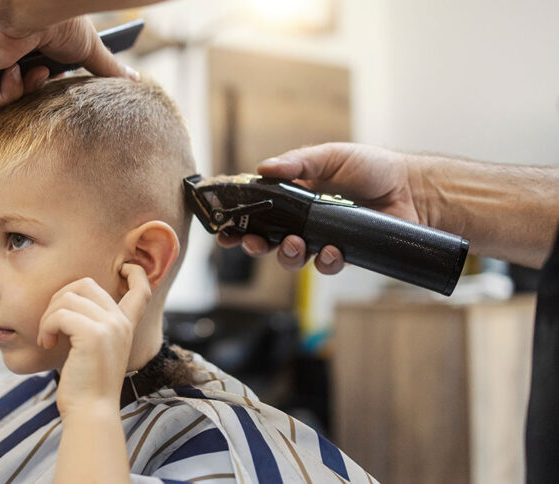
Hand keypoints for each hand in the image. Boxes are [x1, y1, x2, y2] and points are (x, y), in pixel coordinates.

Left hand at [0, 5, 137, 107]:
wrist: (32, 9)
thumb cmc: (59, 23)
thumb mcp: (87, 50)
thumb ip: (106, 68)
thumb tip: (136, 81)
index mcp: (25, 45)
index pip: (36, 76)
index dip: (51, 84)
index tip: (64, 79)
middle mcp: (3, 52)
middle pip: (22, 90)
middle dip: (39, 88)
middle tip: (49, 73)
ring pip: (6, 96)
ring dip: (26, 88)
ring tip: (35, 68)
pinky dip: (8, 90)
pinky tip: (16, 68)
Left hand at [38, 264, 150, 414]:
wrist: (91, 412)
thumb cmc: (85, 384)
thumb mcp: (95, 350)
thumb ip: (93, 325)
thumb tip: (68, 297)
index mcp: (126, 325)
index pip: (142, 289)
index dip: (135, 272)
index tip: (124, 268)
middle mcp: (121, 322)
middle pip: (85, 284)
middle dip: (60, 298)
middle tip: (51, 325)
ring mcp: (110, 326)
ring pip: (68, 296)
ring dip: (49, 315)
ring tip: (47, 337)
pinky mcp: (94, 335)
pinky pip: (60, 314)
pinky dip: (46, 326)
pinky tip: (47, 343)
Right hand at [218, 142, 425, 273]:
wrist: (413, 189)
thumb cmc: (373, 167)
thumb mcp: (332, 156)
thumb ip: (298, 163)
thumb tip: (263, 168)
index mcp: (294, 196)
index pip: (258, 210)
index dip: (239, 222)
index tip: (224, 231)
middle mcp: (303, 220)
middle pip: (267, 239)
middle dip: (254, 244)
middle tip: (253, 243)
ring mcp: (322, 238)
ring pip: (292, 257)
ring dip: (287, 255)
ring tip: (294, 245)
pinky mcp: (344, 254)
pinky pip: (325, 265)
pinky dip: (324, 262)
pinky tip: (331, 251)